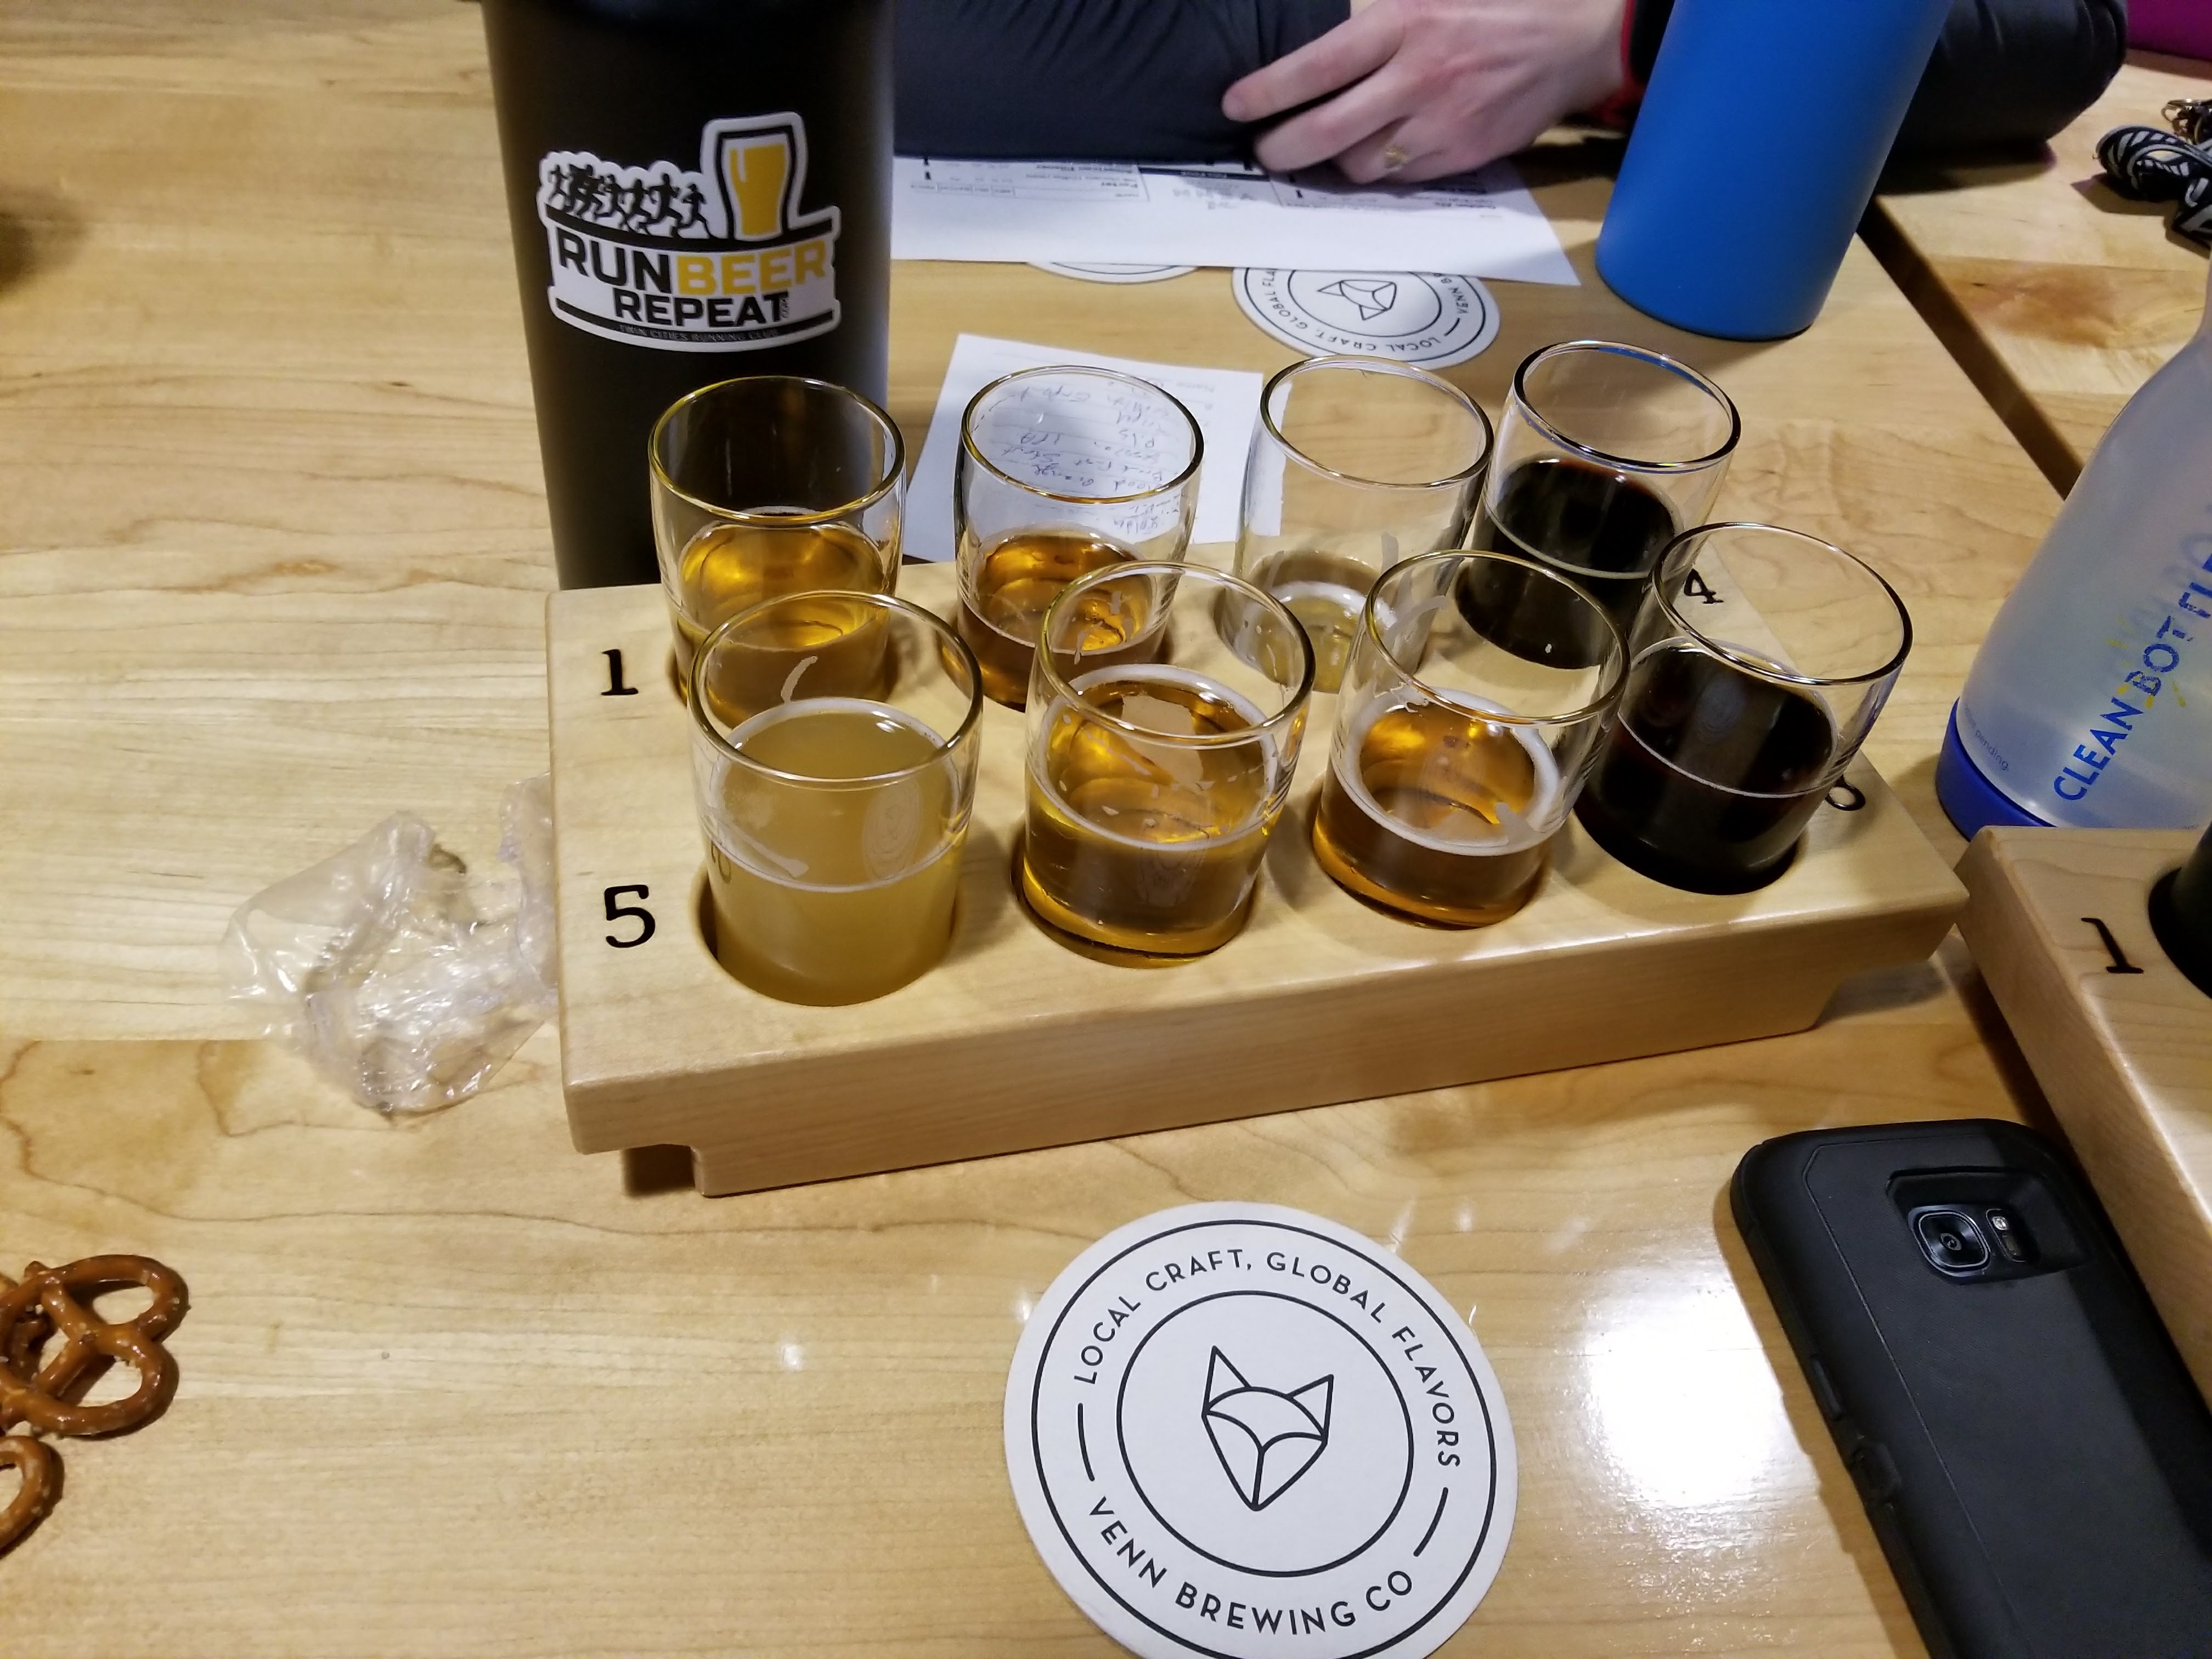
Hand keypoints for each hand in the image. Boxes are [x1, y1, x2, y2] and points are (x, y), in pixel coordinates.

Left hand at [1221, 0, 1626, 184]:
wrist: (1571, 42)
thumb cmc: (1492, 11)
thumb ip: (1376, 20)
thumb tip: (1318, 51)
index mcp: (1404, 25)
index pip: (1317, 66)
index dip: (1268, 92)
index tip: (1235, 106)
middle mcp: (1416, 77)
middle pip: (1325, 132)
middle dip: (1281, 151)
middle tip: (1263, 153)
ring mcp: (1440, 123)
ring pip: (1359, 165)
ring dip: (1334, 164)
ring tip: (1326, 151)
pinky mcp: (1461, 156)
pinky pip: (1399, 178)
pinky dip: (1380, 172)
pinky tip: (1377, 154)